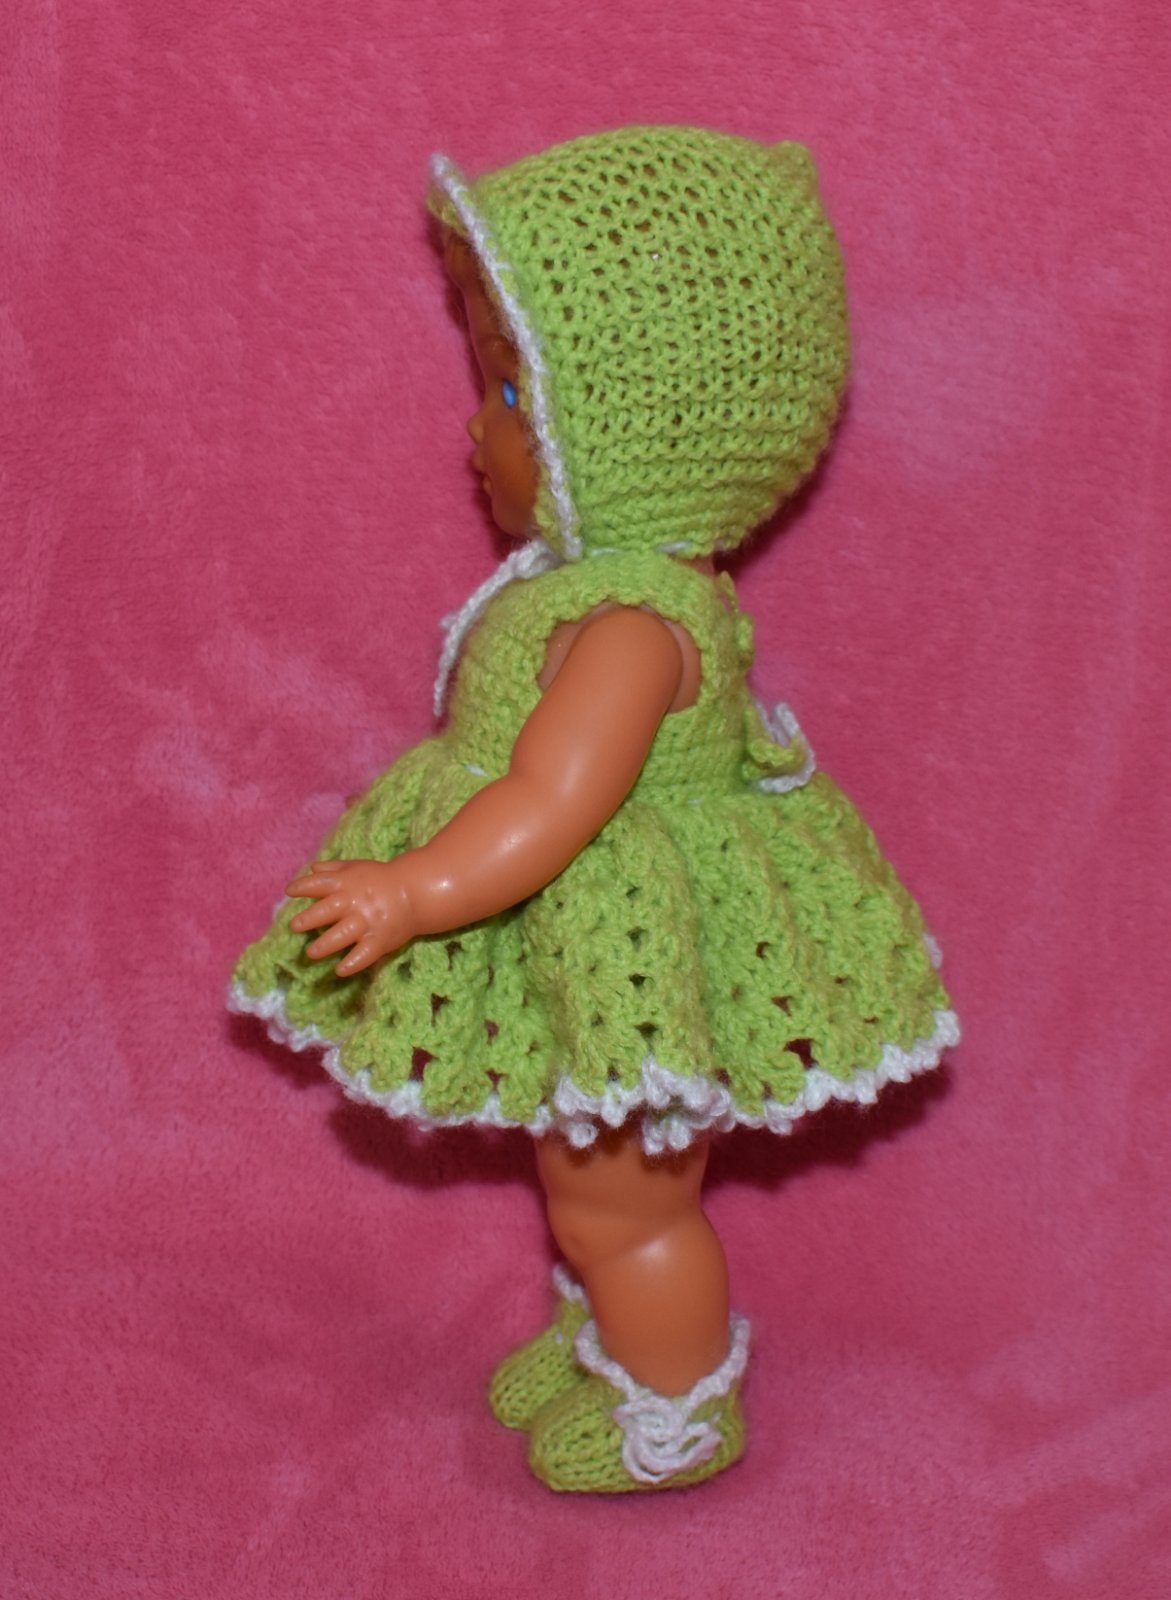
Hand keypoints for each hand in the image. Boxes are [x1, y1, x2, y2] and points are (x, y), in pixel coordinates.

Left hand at [286, 858, 415, 975]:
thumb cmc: (381, 880)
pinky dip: (354, 962)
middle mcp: (355, 902)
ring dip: (325, 944)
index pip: (321, 883)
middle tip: (295, 926)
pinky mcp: (380, 939)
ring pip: (343, 934)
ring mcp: (368, 921)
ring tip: (311, 953)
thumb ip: (334, 869)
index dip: (304, 887)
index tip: (290, 892)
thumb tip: (312, 869)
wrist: (415, 892)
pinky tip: (340, 970)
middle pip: (328, 910)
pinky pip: (365, 953)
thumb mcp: (358, 868)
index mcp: (347, 884)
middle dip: (310, 918)